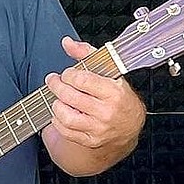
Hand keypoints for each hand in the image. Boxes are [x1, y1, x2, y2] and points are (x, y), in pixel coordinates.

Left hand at [43, 35, 145, 152]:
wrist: (130, 126)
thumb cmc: (119, 97)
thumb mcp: (109, 72)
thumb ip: (87, 54)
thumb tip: (67, 43)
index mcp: (114, 92)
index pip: (82, 80)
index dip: (69, 74)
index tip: (67, 74)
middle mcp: (107, 111)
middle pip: (70, 97)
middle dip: (56, 86)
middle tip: (54, 81)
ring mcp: (98, 128)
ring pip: (66, 116)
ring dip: (56, 105)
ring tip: (58, 98)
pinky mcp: (90, 140)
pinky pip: (65, 131)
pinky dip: (58, 120)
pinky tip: (62, 112)